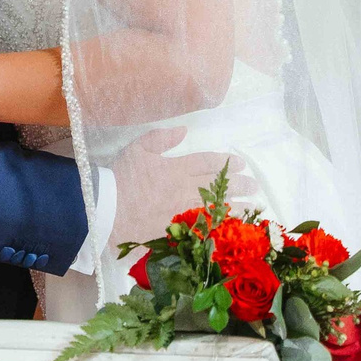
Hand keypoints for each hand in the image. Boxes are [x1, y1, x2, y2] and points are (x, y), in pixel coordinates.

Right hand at [112, 127, 254, 244]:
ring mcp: (182, 212)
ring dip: (237, 207)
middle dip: (239, 185)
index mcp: (176, 168)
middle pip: (218, 186)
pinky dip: (220, 228)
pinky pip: (204, 228)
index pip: (207, 163)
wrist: (106, 209)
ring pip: (216, 208)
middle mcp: (184, 189)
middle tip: (254, 185)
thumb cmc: (120, 177)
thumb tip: (184, 130)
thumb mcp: (137, 149)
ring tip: (253, 207)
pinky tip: (232, 228)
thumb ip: (161, 138)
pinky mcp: (177, 230)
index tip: (242, 163)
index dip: (226, 162)